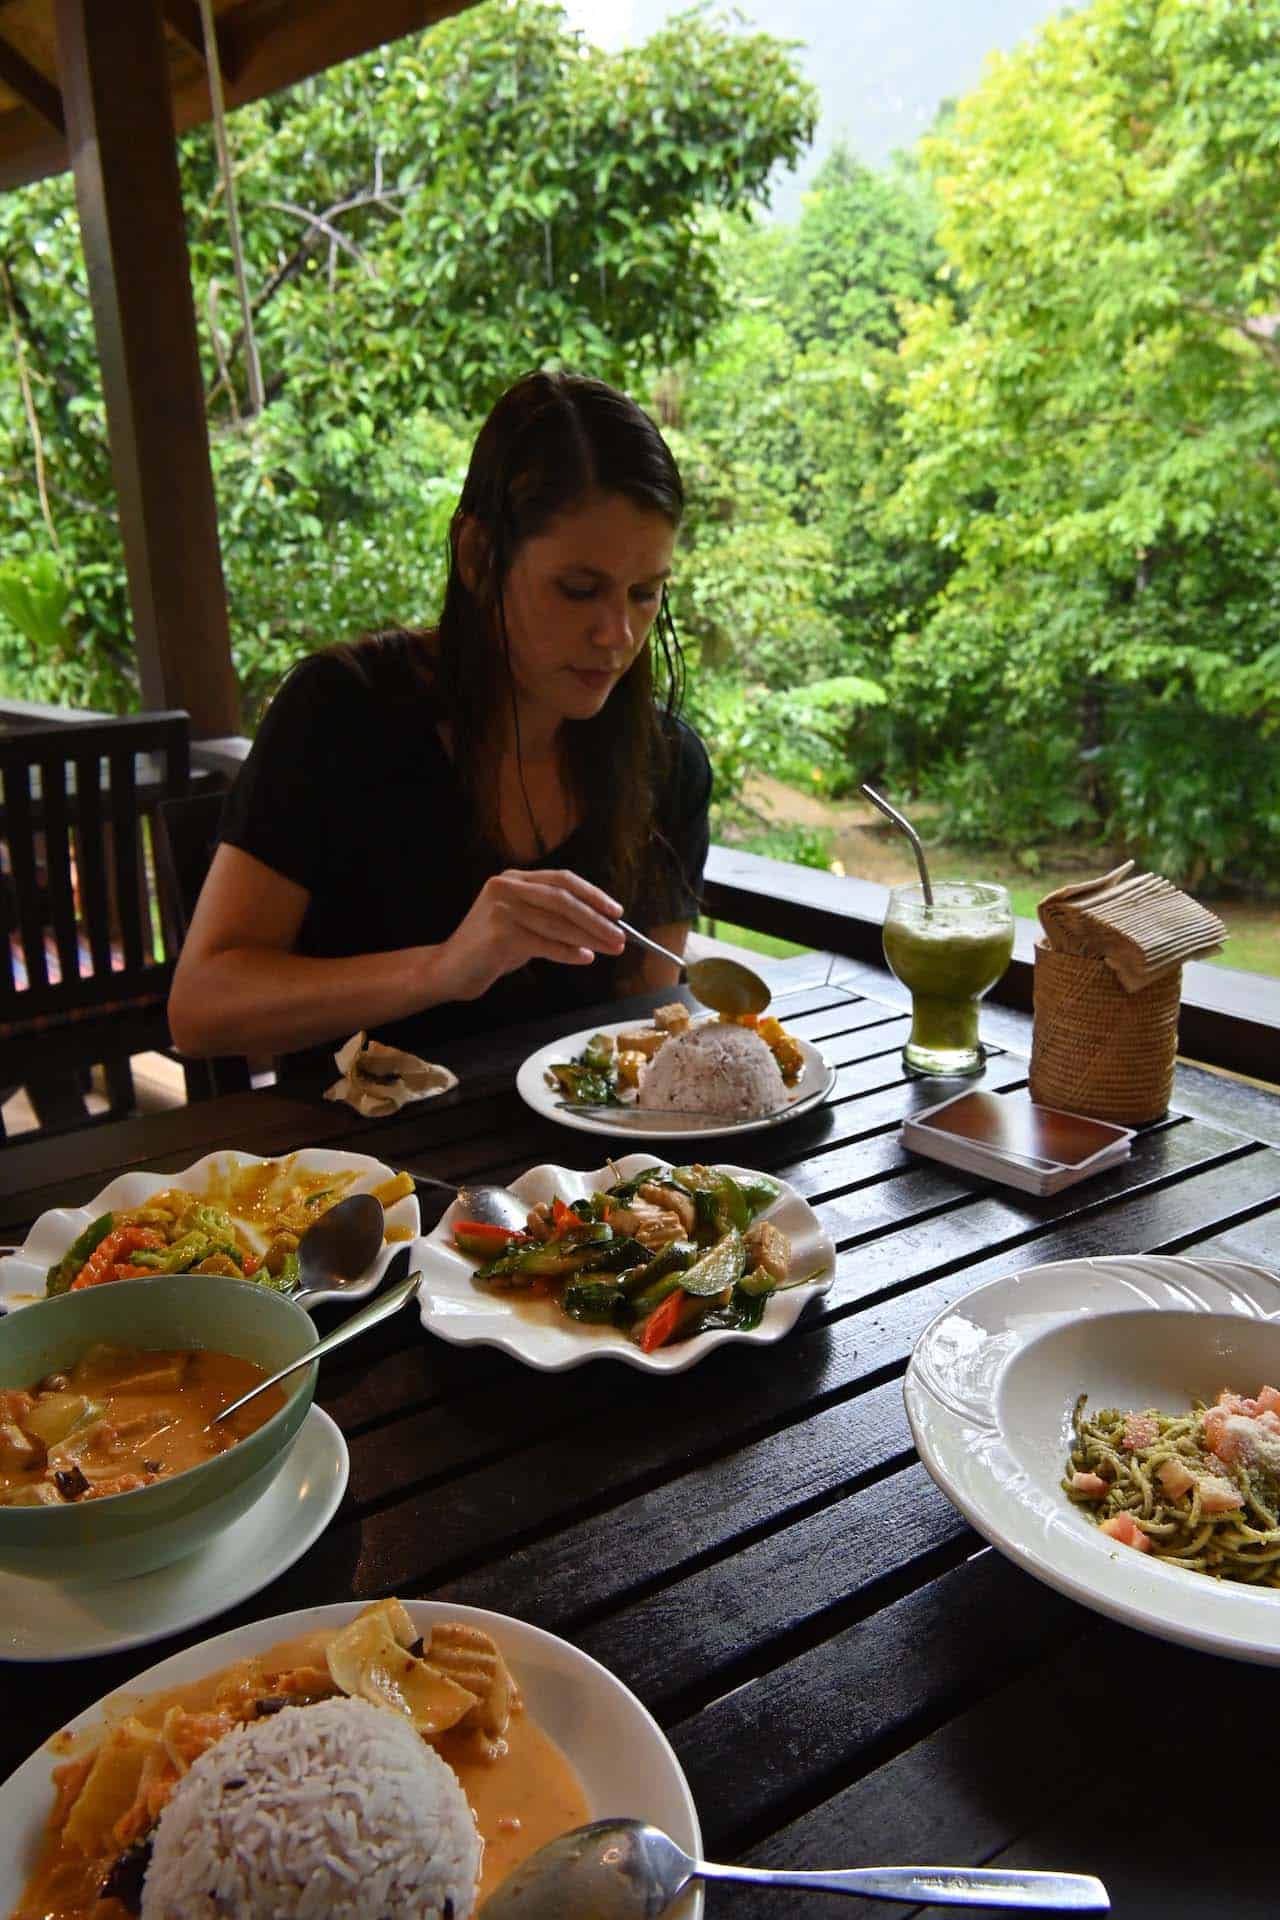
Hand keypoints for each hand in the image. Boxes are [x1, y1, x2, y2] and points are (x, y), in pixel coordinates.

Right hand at [434, 868, 626, 1002]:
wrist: (450, 970)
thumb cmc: (490, 950)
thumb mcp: (522, 924)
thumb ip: (551, 918)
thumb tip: (599, 925)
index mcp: (514, 879)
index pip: (562, 880)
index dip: (593, 894)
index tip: (617, 912)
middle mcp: (506, 887)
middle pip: (563, 899)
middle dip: (597, 919)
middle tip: (621, 937)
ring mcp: (501, 908)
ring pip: (557, 923)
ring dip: (589, 937)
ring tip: (611, 949)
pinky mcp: (499, 933)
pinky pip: (544, 943)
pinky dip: (568, 952)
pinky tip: (585, 958)